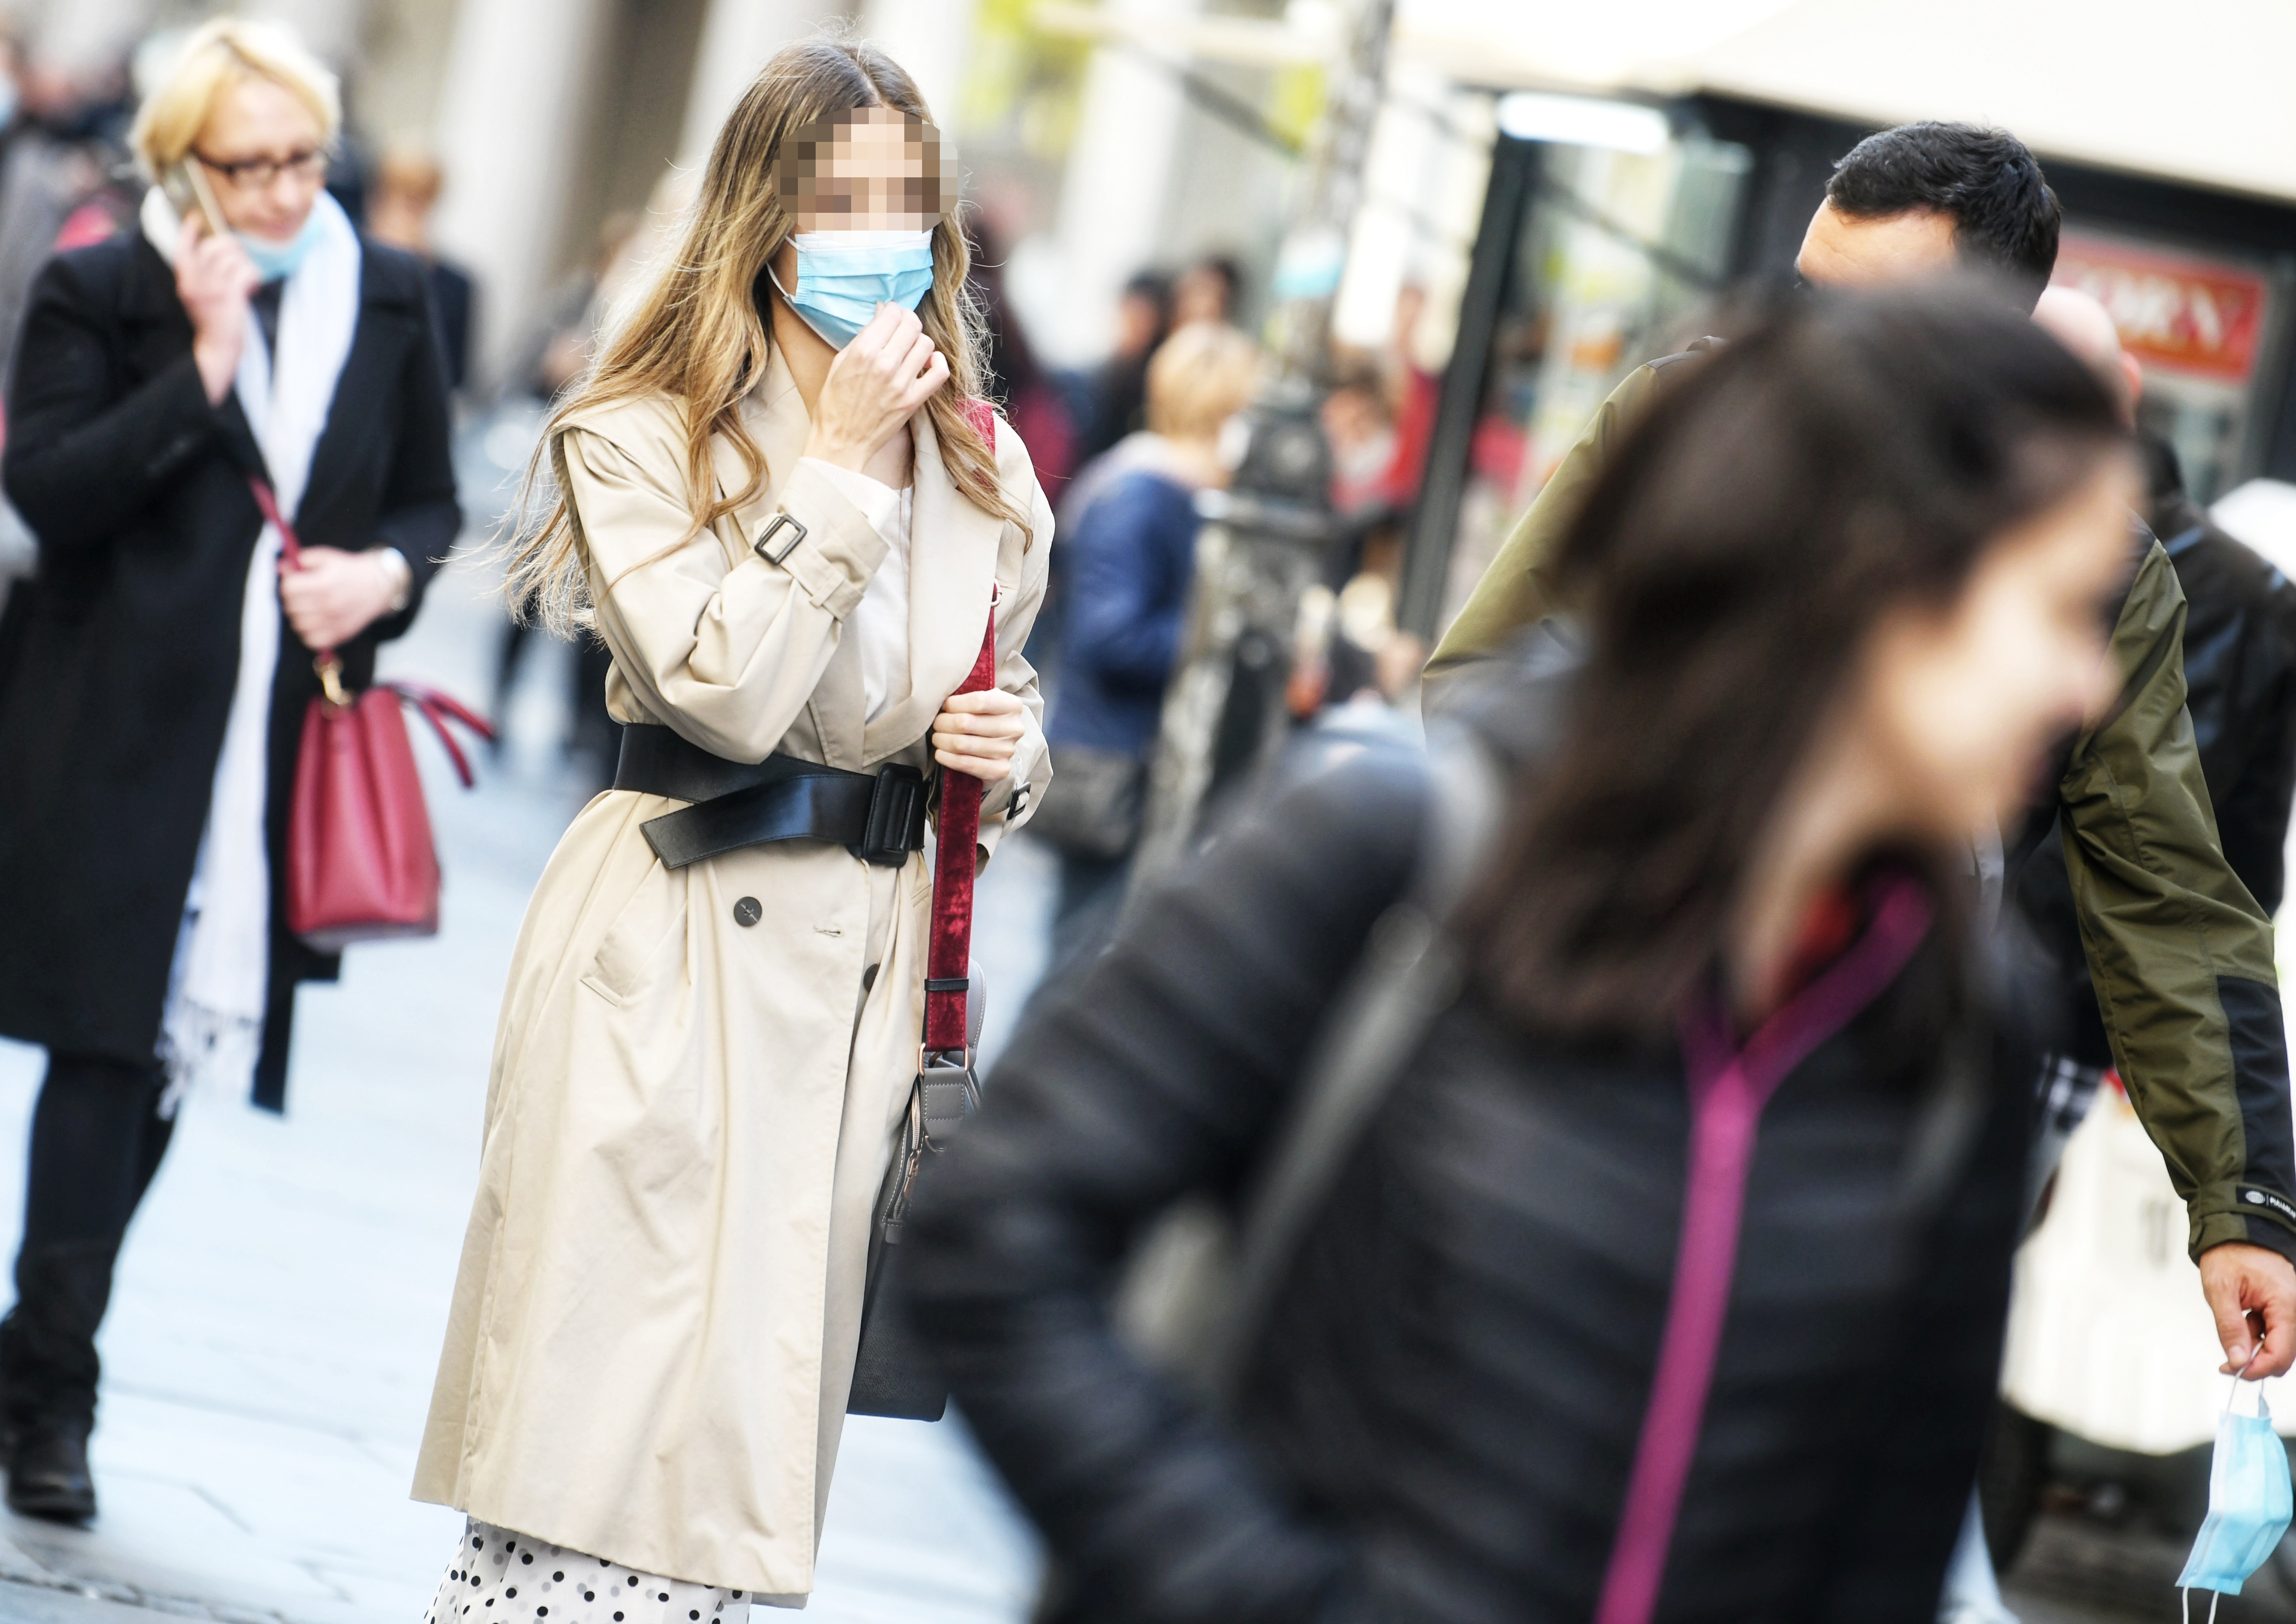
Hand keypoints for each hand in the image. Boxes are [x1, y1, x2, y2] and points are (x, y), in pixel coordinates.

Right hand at [175, 215, 259, 404]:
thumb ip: (203, 273)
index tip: (196, 217)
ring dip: (245, 263)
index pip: (182, 248)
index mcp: (184, 280)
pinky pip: (247, 270)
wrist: (217, 347)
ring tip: (246, 277)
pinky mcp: (230, 296)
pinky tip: (253, 286)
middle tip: (239, 258)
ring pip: (233, 256)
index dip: (189, 230)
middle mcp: (195, 282)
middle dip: (232, 246)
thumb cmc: (213, 319)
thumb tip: (220, 249)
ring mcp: (212, 289)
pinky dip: (254, 275)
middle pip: (214, 246)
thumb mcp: (200, 294)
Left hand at [280, 546, 400, 650]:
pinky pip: (312, 640)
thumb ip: (301, 560)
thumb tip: (281, 567)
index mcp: (324, 584)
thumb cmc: (350, 570)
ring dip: (299, 616)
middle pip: (292, 607)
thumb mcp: (326, 557)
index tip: (295, 581)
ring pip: (298, 624)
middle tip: (302, 593)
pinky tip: (314, 622)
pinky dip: (308, 633)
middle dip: (293, 598)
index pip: (289, 588)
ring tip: (308, 607)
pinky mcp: (340, 635)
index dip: (289, 582)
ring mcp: (335, 622)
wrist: (379, 586)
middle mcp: (329, 605)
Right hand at [801, 302, 947, 473]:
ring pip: (926, 344)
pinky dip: (937, 362)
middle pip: (912, 325)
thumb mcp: (840, 362)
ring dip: (919, 341)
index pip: (892, 314)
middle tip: (901, 327)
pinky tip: (927, 362)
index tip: (889, 314)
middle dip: (907, 320)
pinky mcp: (914, 400)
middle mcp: (885, 364)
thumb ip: (863, 336)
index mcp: (863, 352)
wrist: (841, 441)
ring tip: (909, 348)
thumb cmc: (835, 403)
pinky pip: (939, 372)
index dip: (892, 310)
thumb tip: (882, 313)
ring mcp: (902, 383)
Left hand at [932, 688, 1024, 783]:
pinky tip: (940, 753)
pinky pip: (965, 763)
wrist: (1000, 748)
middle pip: (965, 723)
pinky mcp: (1000, 770)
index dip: (955, 704)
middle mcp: (1014, 728)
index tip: (945, 706)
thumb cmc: (986, 719)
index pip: (978, 701)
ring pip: (961, 744)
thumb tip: (942, 697)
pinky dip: (947, 758)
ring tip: (938, 737)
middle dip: (943, 722)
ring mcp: (1008, 750)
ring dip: (942, 740)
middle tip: (937, 723)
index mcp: (1012, 706)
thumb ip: (970, 695)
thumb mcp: (986, 700)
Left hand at [2199, 1241, 2295, 1377]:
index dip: (2257, 1368)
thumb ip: (2229, 1327)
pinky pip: (2277, 1331)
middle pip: (2284, 1354)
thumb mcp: (2220, 1289)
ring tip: (2236, 1326)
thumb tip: (2237, 1360)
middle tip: (2229, 1357)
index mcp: (2286, 1303)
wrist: (2237, 1231)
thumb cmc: (2230, 1253)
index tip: (2234, 1371)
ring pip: (2280, 1345)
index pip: (2280, 1353)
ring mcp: (2293, 1308)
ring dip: (2256, 1345)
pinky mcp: (2287, 1308)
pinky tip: (2244, 1320)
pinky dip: (2259, 1333)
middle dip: (2257, 1359)